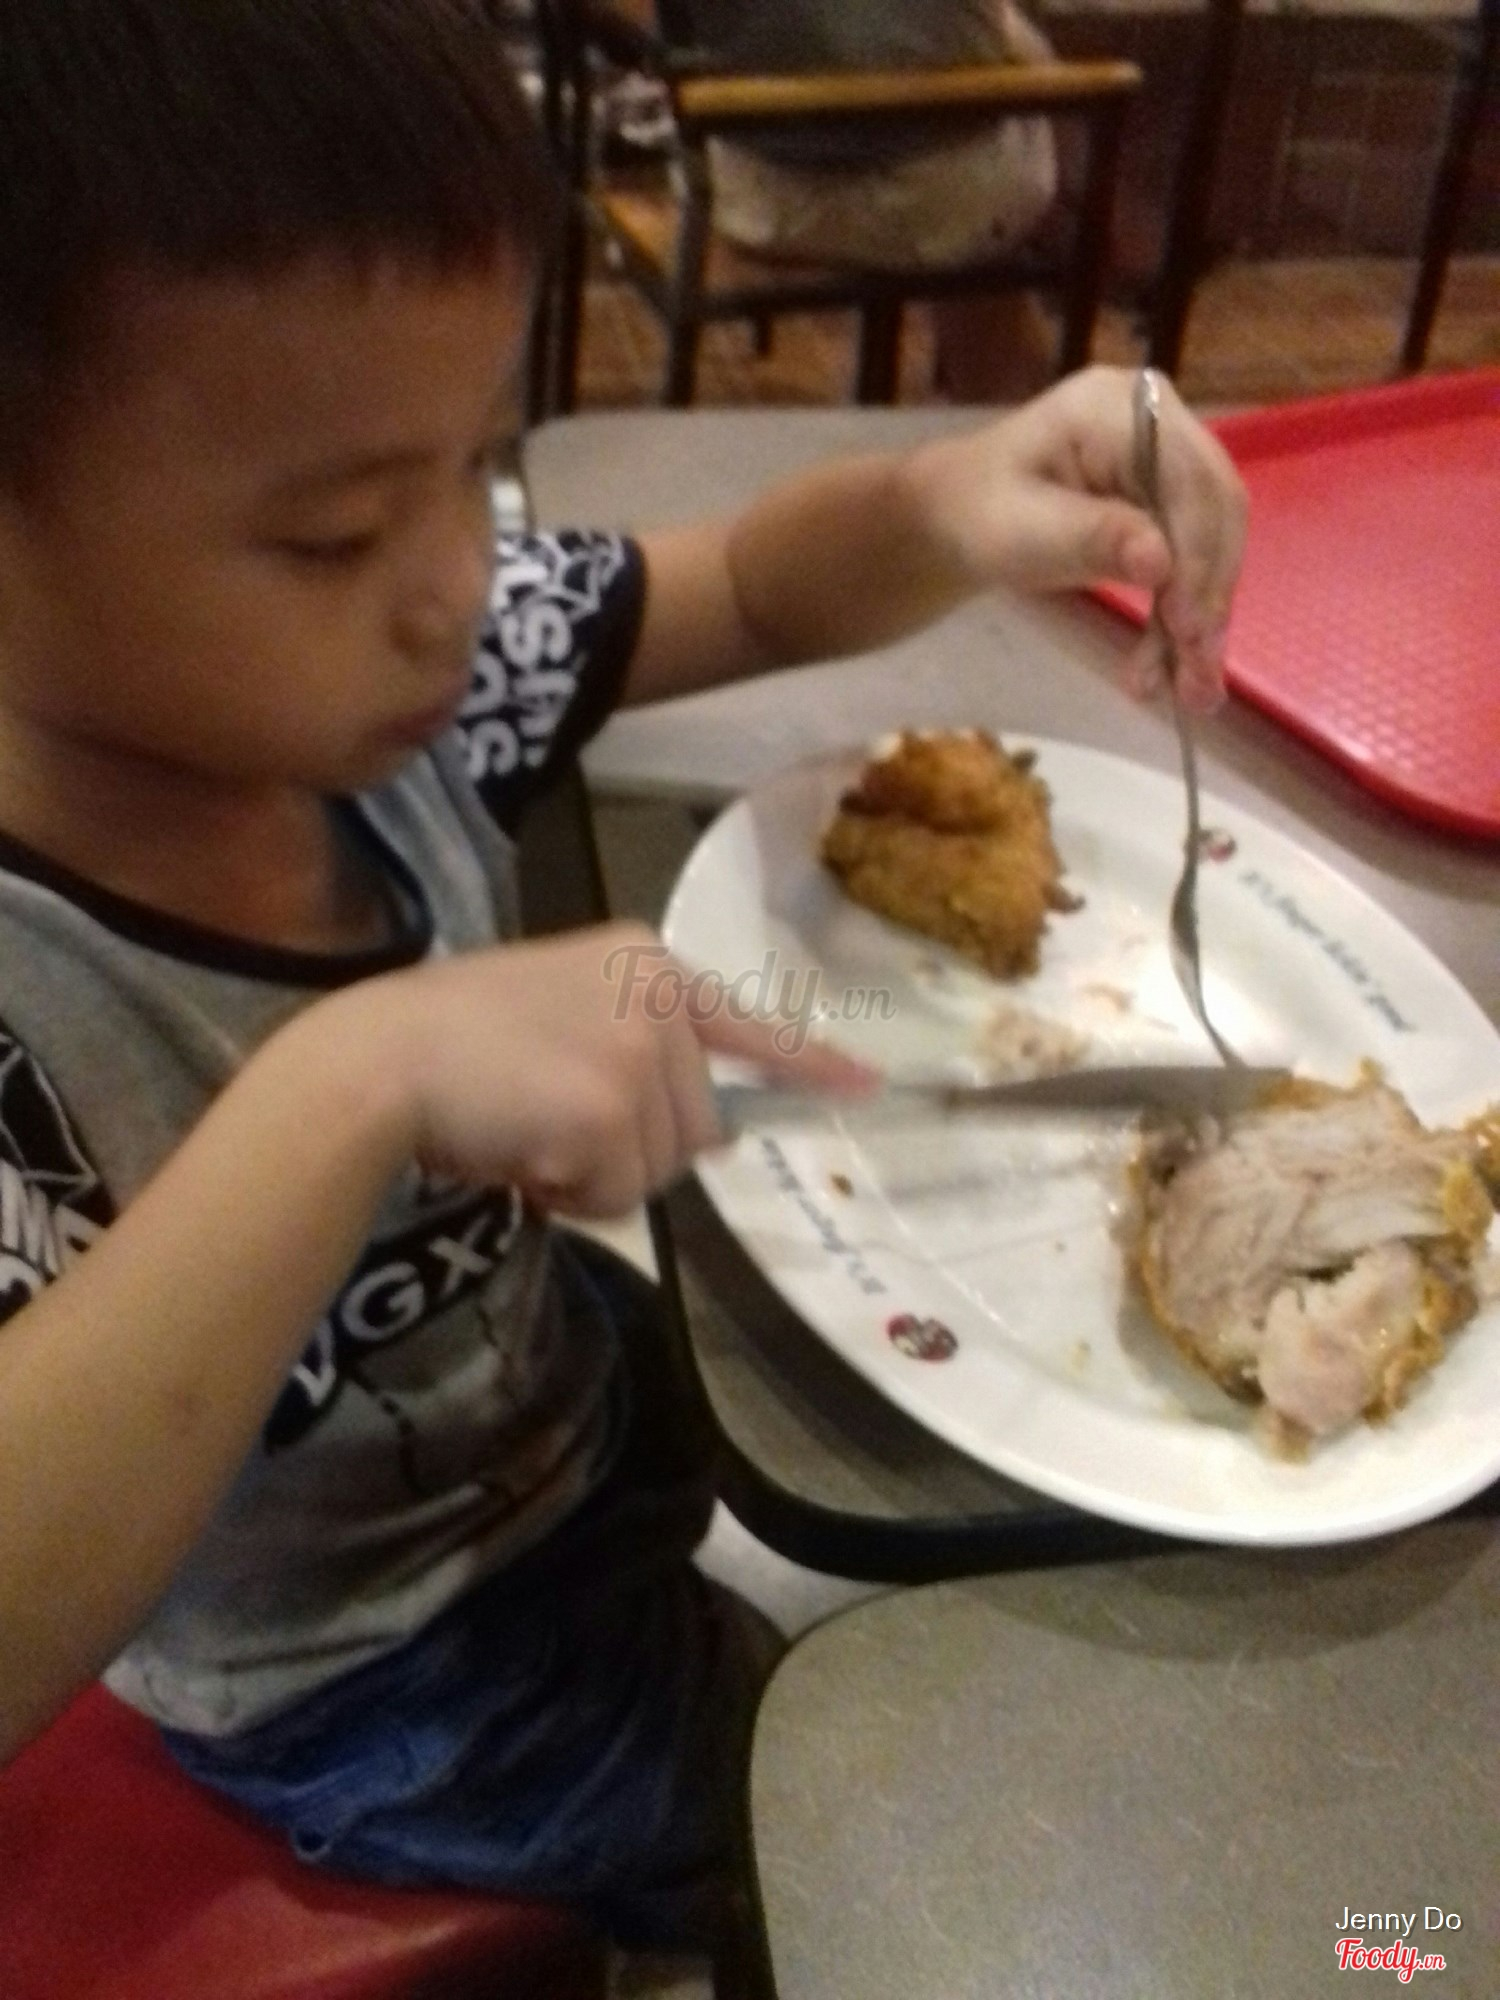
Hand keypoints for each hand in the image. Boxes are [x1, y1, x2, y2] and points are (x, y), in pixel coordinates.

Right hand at [351, 921, 874, 1217]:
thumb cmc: (447, 1039)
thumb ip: (634, 1051)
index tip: (864, 1086)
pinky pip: (618, 1196)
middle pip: (693, 1124)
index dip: (805, 1063)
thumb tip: (715, 1133)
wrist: (380, 1060)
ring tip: (524, 1135)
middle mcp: (656, 994)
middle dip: (625, 1150)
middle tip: (544, 1128)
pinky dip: (568, 1197)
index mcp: (641, 958)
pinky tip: (519, 1154)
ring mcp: (641, 1049)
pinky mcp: (617, 1107)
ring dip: (593, 1178)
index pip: (744, 1019)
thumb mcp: (557, 1016)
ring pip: (660, 1168)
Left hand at [906, 366, 1247, 712]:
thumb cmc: (976, 514)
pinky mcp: (1167, 505)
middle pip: (1214, 513)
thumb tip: (1160, 563)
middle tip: (1194, 677)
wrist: (956, 519)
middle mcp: (1158, 424)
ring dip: (1202, 622)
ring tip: (1189, 692)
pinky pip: (1194, 563)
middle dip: (1206, 599)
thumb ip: (1091, 539)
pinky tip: (1177, 671)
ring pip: (1213, 546)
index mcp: (1118, 408)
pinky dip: (1187, 620)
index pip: (1188, 481)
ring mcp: (1168, 463)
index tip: (1187, 629)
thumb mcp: (1021, 529)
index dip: (1197, 555)